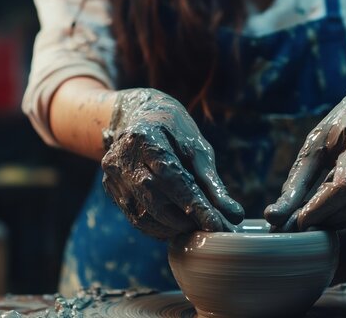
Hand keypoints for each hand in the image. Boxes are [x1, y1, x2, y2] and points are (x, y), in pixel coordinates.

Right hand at [101, 88, 243, 238]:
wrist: (139, 118)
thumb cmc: (175, 131)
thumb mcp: (198, 148)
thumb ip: (212, 183)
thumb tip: (234, 215)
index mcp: (145, 138)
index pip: (172, 177)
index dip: (194, 204)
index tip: (216, 224)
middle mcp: (122, 158)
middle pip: (154, 200)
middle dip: (185, 220)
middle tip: (210, 227)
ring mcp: (112, 175)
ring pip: (143, 215)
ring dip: (172, 228)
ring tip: (195, 226)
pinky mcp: (111, 189)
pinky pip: (135, 217)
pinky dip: (158, 228)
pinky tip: (176, 226)